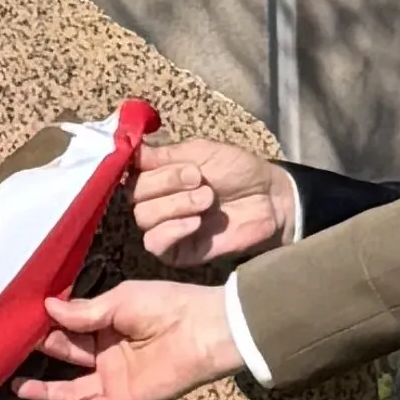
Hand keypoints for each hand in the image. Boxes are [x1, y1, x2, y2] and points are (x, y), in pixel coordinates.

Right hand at [18, 279, 251, 399]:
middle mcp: (108, 353)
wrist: (204, 330)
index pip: (70, 328)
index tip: (18, 324)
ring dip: (45, 391)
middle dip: (40, 355)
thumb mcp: (121, 301)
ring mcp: (114, 378)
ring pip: (72, 390)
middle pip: (67, 357)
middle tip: (10, 352)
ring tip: (16, 388)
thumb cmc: (168, 306)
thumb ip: (84, 312)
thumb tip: (48, 310)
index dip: (46, 327)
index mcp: (108, 324)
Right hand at [132, 133, 302, 268]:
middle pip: (134, 195)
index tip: (176, 163)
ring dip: (175, 205)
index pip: (129, 171)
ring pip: (143, 218)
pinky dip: (171, 230)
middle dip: (167, 183)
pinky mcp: (177, 251)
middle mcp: (156, 200)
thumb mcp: (201, 151)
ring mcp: (165, 227)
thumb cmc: (238, 170)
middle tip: (200, 179)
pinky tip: (195, 222)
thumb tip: (130, 149)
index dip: (147, 167)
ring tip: (207, 199)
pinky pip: (155, 243)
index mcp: (158, 174)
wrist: (269, 198)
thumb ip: (164, 153)